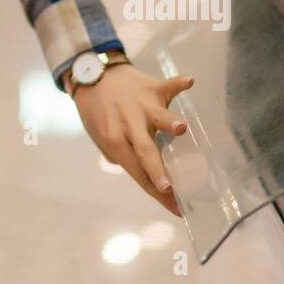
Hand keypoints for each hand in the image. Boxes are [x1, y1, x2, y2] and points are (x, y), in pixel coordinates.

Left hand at [72, 65, 194, 216]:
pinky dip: (178, 84)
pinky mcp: (151, 87)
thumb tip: (145, 175)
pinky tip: (189, 82)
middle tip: (169, 187)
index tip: (176, 209)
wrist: (93, 75)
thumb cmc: (98, 111)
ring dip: (169, 123)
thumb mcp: (100, 138)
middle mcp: (128, 124)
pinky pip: (167, 86)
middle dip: (157, 170)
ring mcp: (141, 105)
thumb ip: (120, 156)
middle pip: (145, 151)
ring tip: (182, 128)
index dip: (157, 193)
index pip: (137, 172)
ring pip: (157, 117)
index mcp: (114, 140)